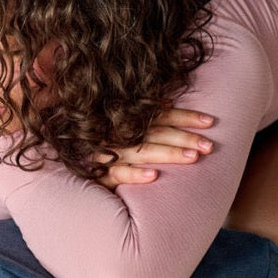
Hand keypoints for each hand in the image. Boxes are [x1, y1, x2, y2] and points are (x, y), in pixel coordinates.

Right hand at [96, 108, 214, 189]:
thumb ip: (142, 115)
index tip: (210, 122)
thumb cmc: (99, 143)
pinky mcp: (99, 174)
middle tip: (210, 146)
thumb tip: (168, 102)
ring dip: (169, 153)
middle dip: (185, 138)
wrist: (67, 158)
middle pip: (157, 133)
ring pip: (143, 151)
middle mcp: (120, 133)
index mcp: (128, 120)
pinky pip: (117, 173)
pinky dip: (135, 174)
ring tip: (193, 158)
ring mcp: (109, 152)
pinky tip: (154, 175)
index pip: (161, 115)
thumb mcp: (119, 126)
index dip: (186, 117)